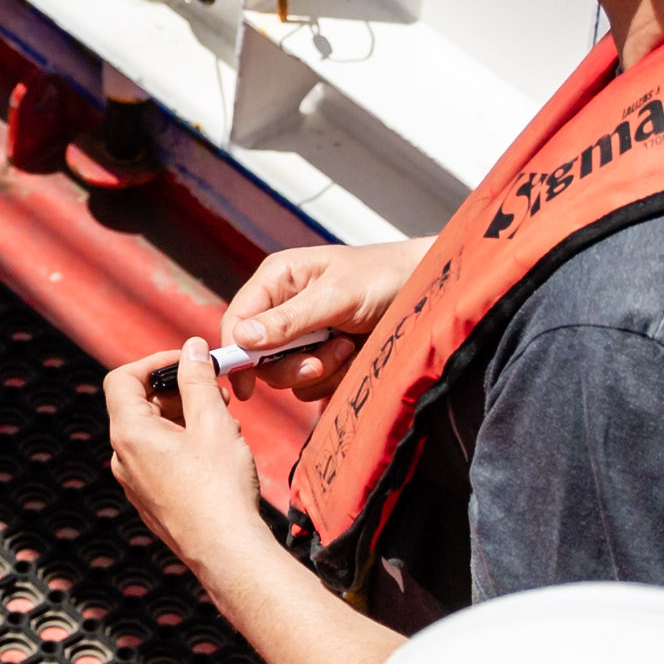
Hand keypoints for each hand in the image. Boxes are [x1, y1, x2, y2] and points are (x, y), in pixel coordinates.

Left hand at [105, 339, 267, 566]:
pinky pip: (159, 458)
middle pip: (139, 405)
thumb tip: (191, 349)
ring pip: (153, 432)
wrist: (225, 551)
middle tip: (218, 392)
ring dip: (186, 417)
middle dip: (178, 391)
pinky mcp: (150, 498)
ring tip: (225, 424)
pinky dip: (184, 443)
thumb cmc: (220, 487)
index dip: (153, 362)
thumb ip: (198, 380)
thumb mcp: (213, 422)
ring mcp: (134, 481)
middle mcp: (122, 457)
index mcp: (129, 434)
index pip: (121, 379)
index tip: (188, 361)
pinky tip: (218, 453)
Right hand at [220, 237, 420, 399]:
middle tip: (321, 361)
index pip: (238, 321)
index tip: (244, 386)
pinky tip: (354, 352)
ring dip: (319, 369)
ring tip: (347, 346)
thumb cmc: (383, 277)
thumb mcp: (336, 296)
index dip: (235, 353)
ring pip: (285, 375)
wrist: (428, 292)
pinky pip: (311, 384)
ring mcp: (302, 334)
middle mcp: (282, 308)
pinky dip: (334, 376)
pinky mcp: (322, 354)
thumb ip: (289, 320)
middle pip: (258, 357)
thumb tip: (242, 339)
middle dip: (291, 365)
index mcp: (277, 281)